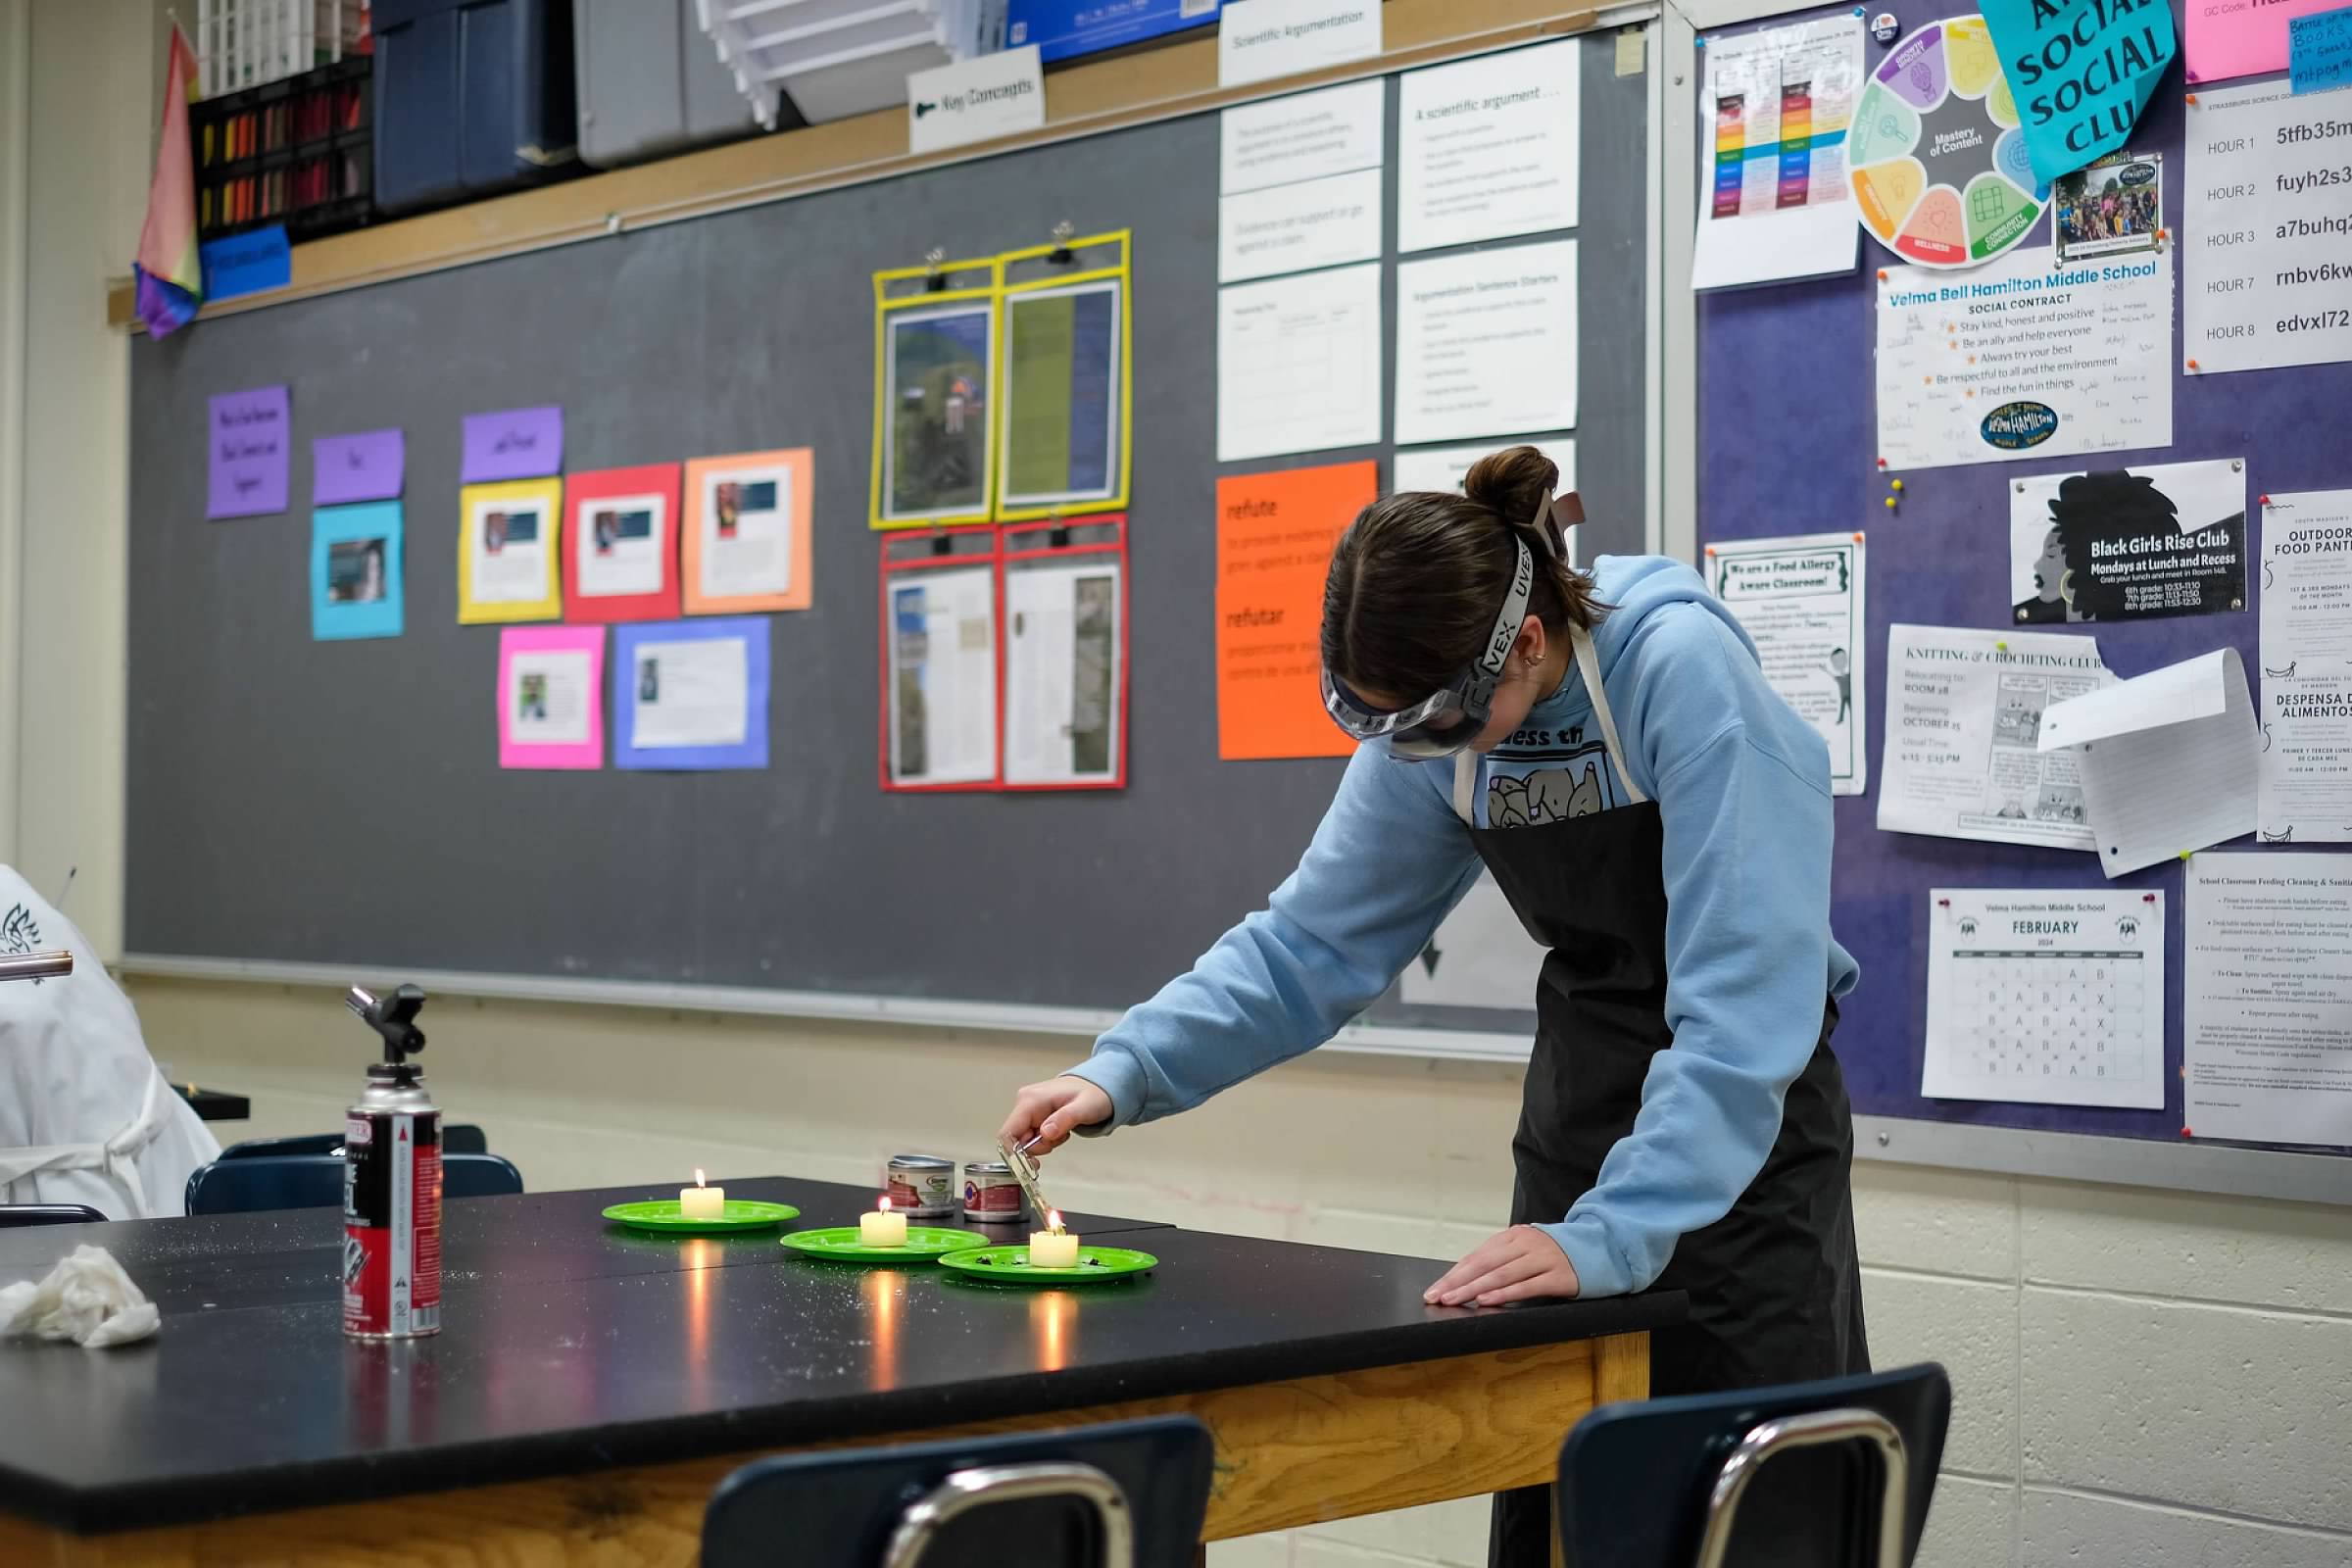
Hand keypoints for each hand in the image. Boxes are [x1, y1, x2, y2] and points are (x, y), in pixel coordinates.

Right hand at [998, 1076, 1112, 1156]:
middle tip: (1058, 1139)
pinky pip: (1032, 1136)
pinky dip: (1046, 1140)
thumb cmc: (1092, 1094)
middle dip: (1038, 1147)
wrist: (1096, 1087)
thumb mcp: (1084, 1108)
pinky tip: (1058, 1130)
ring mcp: (1028, 1109)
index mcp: (1031, 1100)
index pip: (1007, 1133)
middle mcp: (1024, 1103)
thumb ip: (1064, 1120)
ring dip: (1044, 1144)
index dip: (1014, 1152)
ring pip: (1025, 1140)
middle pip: (1016, 1140)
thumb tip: (1045, 1133)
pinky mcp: (1032, 1115)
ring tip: (1062, 1132)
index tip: (1032, 1163)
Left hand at [1423, 1225, 1580, 1307]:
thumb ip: (1500, 1261)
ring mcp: (1542, 1259)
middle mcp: (1525, 1244)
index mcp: (1513, 1236)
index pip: (1476, 1256)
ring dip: (1474, 1288)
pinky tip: (1487, 1300)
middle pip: (1484, 1264)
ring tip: (1454, 1299)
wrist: (1598, 1248)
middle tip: (1437, 1297)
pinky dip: (1504, 1294)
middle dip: (1457, 1282)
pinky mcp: (1558, 1276)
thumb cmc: (1553, 1254)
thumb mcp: (1525, 1250)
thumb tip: (1464, 1281)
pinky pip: (1527, 1286)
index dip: (1453, 1274)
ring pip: (1502, 1274)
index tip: (1435, 1290)